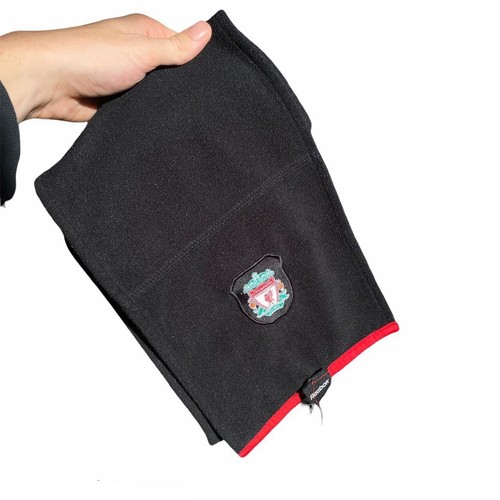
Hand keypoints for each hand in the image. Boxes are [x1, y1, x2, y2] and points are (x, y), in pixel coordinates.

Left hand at [0, 14, 210, 121]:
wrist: (50, 84)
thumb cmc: (88, 57)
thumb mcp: (142, 49)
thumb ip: (175, 47)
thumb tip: (205, 31)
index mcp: (144, 34)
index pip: (182, 46)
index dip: (196, 62)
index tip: (209, 78)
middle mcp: (137, 54)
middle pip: (171, 73)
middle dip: (179, 86)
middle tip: (193, 99)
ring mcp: (128, 78)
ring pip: (157, 94)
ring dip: (162, 102)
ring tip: (175, 112)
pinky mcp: (120, 101)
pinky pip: (142, 110)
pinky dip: (148, 114)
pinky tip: (157, 120)